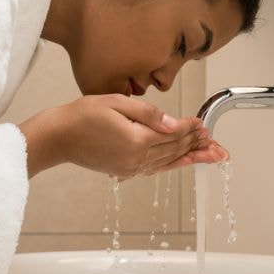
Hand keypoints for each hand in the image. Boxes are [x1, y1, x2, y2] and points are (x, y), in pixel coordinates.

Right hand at [19, 94, 227, 177]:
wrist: (59, 137)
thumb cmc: (82, 115)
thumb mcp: (116, 103)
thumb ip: (147, 113)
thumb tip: (172, 123)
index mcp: (137, 140)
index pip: (173, 134)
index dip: (190, 127)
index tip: (202, 122)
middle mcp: (136, 158)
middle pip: (174, 150)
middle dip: (196, 143)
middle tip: (214, 140)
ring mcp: (130, 167)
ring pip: (168, 162)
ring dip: (190, 156)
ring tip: (210, 155)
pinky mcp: (124, 170)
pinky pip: (155, 169)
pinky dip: (172, 165)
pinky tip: (181, 162)